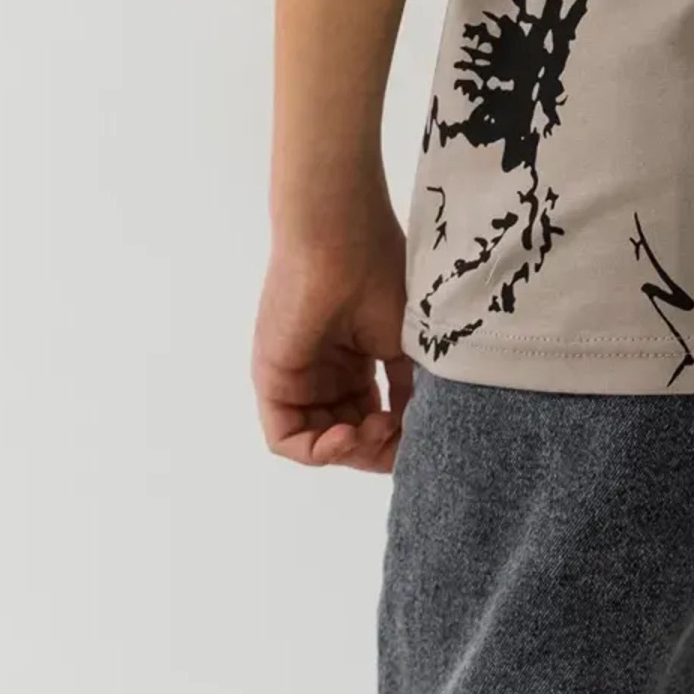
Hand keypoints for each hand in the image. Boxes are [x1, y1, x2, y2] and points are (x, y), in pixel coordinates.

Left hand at [253, 189, 414, 473]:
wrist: (342, 242)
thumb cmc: (380, 275)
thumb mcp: (407, 342)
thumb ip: (410, 391)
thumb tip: (419, 432)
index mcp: (356, 360)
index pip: (373, 419)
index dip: (397, 436)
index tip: (421, 431)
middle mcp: (326, 373)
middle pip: (349, 435)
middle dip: (376, 447)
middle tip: (396, 432)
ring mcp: (299, 380)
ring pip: (321, 442)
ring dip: (351, 451)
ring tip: (375, 430)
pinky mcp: (272, 383)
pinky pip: (287, 439)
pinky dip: (318, 451)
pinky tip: (347, 437)